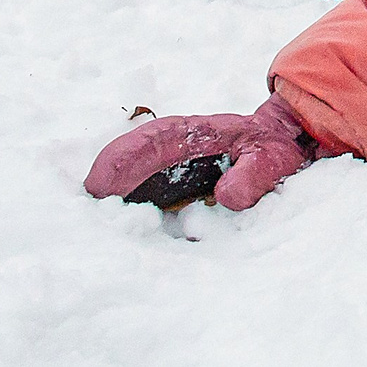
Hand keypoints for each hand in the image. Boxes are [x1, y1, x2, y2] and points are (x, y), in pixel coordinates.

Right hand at [83, 95, 318, 210]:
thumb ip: (253, 176)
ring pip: (130, 177)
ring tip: (89, 222)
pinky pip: (142, 196)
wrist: (280, 147)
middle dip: (105, 179)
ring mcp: (168, 168)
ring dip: (110, 196)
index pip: (154, 139)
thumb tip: (228, 196)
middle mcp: (174, 148)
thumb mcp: (271, 160)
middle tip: (85, 208)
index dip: (124, 158)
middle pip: (130, 157)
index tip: (101, 183)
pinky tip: (113, 232)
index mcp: (196, 134)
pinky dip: (126, 209)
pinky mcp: (169, 188)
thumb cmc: (272, 152)